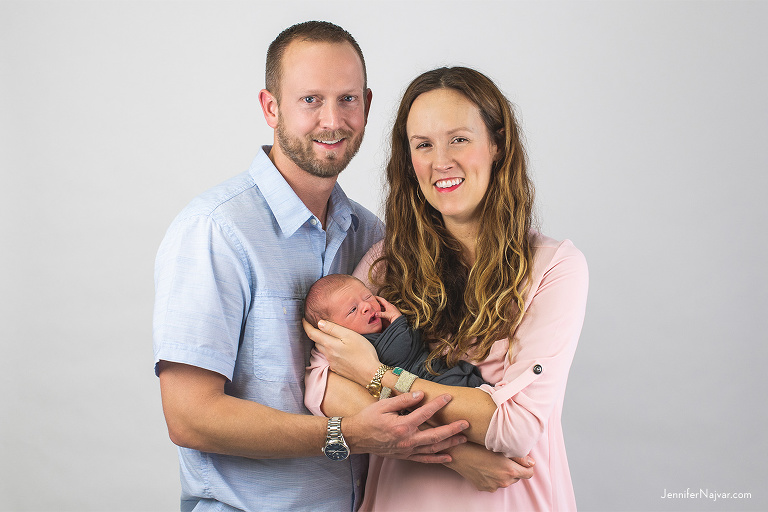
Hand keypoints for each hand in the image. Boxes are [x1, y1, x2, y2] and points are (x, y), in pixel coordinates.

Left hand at [303, 318, 379, 385]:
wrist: (371, 373)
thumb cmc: (363, 352)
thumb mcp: (349, 335)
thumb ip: (333, 328)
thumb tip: (319, 323)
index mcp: (329, 344)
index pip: (312, 333)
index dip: (306, 326)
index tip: (303, 319)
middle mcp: (328, 354)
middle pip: (317, 342)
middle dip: (315, 334)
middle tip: (317, 326)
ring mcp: (332, 363)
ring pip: (323, 350)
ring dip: (322, 343)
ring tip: (328, 337)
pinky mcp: (338, 369)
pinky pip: (329, 358)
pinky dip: (330, 352)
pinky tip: (338, 350)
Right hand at [344, 391, 468, 462]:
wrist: (356, 438)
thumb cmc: (368, 419)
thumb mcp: (383, 405)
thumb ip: (403, 400)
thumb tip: (420, 394)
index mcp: (402, 425)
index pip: (425, 413)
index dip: (438, 404)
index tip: (448, 397)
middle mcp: (407, 440)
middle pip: (435, 435)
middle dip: (452, 429)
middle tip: (465, 424)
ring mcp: (407, 450)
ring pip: (433, 448)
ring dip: (449, 444)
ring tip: (463, 439)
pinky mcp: (405, 456)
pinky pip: (424, 459)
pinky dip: (437, 459)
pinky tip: (449, 457)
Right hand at [374, 295, 401, 327]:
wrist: (399, 319)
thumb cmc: (394, 316)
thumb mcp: (386, 315)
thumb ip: (380, 314)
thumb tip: (375, 314)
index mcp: (388, 305)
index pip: (382, 299)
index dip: (377, 298)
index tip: (374, 296)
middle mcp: (389, 306)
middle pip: (382, 302)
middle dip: (378, 302)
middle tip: (374, 302)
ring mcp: (390, 308)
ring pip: (384, 306)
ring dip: (380, 306)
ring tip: (376, 307)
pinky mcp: (391, 312)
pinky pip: (385, 309)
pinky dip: (382, 309)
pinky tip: (381, 311)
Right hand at [445, 442, 534, 491]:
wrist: (458, 453)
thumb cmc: (478, 446)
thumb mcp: (500, 448)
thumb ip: (519, 457)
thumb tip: (532, 463)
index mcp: (510, 470)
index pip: (529, 473)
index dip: (527, 466)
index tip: (521, 460)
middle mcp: (503, 481)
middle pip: (517, 477)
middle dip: (514, 468)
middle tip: (503, 457)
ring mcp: (493, 486)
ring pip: (505, 480)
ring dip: (503, 473)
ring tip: (492, 461)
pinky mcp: (485, 488)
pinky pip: (494, 483)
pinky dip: (493, 477)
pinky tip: (485, 467)